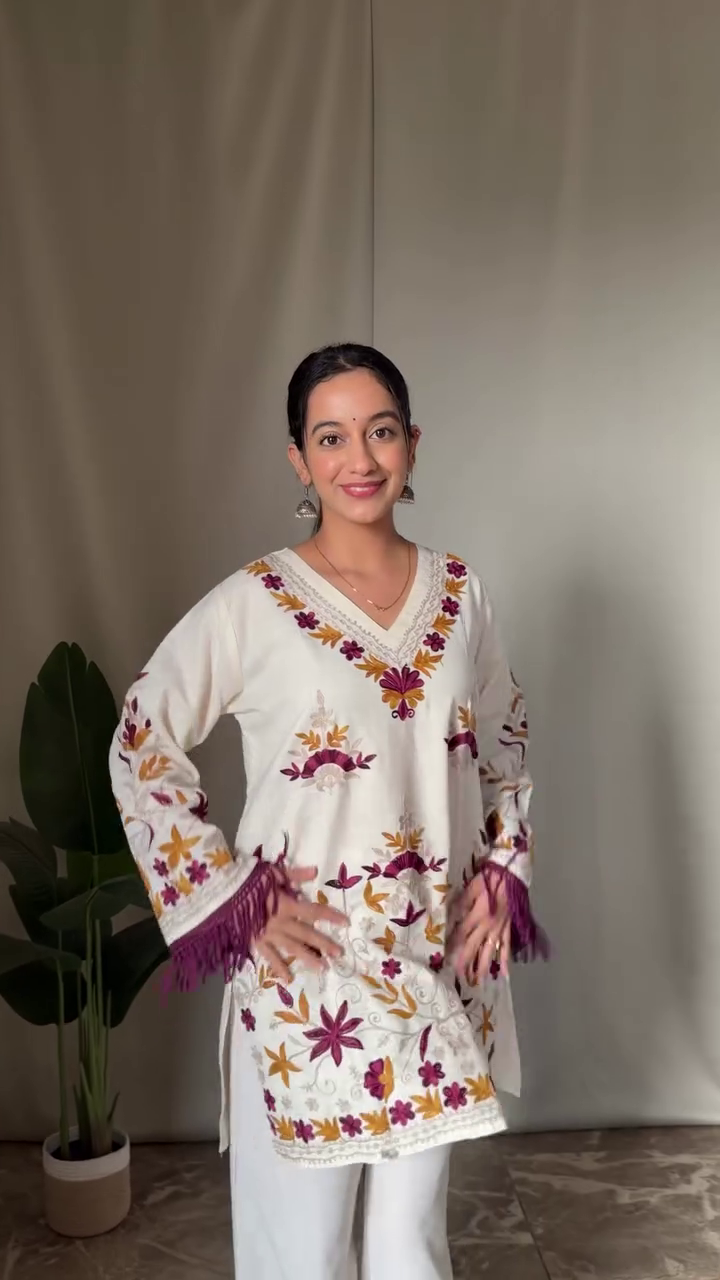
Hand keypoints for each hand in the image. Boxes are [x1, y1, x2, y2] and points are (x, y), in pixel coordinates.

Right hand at [256, 866, 347, 983]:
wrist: (222, 896)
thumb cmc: (248, 881)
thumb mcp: (272, 872)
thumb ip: (294, 874)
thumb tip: (315, 871)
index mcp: (287, 905)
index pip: (314, 911)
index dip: (330, 916)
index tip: (345, 923)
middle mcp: (281, 923)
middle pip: (307, 934)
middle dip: (324, 943)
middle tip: (339, 954)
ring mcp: (269, 935)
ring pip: (292, 948)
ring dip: (308, 958)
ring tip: (323, 968)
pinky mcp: (256, 943)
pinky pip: (270, 957)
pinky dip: (279, 968)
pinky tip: (288, 979)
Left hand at [449, 867, 510, 982]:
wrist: (511, 873)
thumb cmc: (490, 878)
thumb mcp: (471, 887)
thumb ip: (461, 903)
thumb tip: (449, 917)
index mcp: (478, 914)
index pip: (462, 934)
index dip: (453, 945)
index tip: (445, 957)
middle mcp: (489, 925)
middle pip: (474, 946)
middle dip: (466, 962)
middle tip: (459, 977)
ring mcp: (500, 928)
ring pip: (490, 951)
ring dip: (483, 966)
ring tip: (477, 980)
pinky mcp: (508, 927)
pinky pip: (507, 946)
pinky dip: (506, 960)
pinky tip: (504, 973)